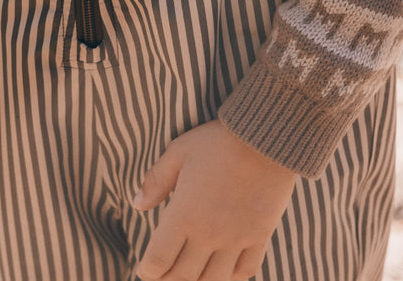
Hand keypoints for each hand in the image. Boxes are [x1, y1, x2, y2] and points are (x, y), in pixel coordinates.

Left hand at [133, 119, 296, 280]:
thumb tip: (137, 204)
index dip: (148, 270)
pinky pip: (246, 271)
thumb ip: (156, 180)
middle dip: (168, 280)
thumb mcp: (179, 151)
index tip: (146, 267)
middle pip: (182, 278)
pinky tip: (225, 269)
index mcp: (184, 215)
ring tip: (192, 275)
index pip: (158, 262)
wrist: (264, 136)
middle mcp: (208, 234)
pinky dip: (233, 276)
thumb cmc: (218, 141)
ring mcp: (236, 239)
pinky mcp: (260, 236)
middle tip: (164, 274)